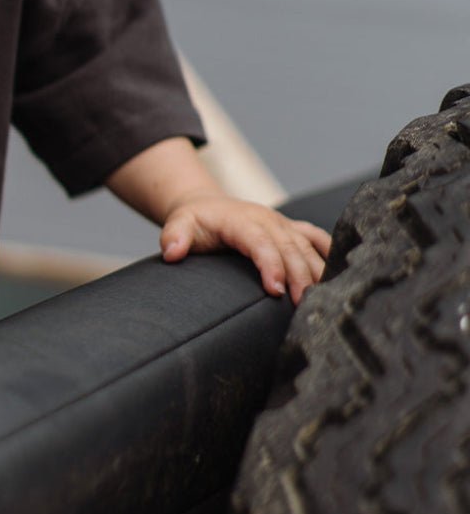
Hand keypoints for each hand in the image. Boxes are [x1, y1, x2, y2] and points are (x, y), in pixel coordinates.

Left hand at [159, 193, 330, 304]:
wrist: (208, 206)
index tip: (275, 291)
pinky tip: (342, 277)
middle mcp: (267, 220)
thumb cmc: (195, 221)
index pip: (260, 242)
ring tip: (323, 303)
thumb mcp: (179, 223)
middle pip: (289, 248)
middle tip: (302, 307)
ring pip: (308, 247)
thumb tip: (171, 252)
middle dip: (298, 277)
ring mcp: (283, 224)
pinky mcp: (293, 229)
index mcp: (241, 220)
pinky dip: (331, 254)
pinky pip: (317, 239)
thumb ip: (174, 236)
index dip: (270, 265)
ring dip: (317, 273)